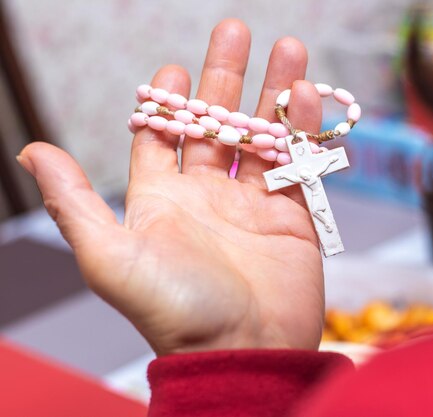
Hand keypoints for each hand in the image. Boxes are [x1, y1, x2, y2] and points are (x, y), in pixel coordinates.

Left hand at [17, 19, 325, 355]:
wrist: (245, 352)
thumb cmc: (176, 311)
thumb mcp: (111, 257)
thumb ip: (77, 201)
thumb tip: (31, 151)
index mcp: (162, 200)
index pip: (162, 137)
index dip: (167, 101)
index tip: (175, 67)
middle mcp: (206, 196)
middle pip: (215, 123)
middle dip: (224, 76)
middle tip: (234, 31)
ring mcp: (252, 203)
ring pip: (261, 136)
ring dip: (273, 92)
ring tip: (286, 48)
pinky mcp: (291, 214)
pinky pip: (297, 162)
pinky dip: (301, 129)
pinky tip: (303, 95)